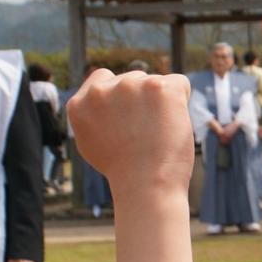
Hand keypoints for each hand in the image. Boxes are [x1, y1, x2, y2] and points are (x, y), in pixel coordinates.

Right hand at [68, 71, 197, 199]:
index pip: (104, 77)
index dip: (122, 97)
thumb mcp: (91, 141)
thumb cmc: (123, 170)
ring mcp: (130, 86)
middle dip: (143, 100)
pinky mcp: (159, 88)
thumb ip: (94, 114)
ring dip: (162, 102)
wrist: (145, 183)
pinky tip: (173, 123)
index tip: (130, 116)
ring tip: (157, 132)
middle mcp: (101, 90)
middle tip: (146, 132)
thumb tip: (102, 99)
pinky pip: (180, 83)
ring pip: (156, 82)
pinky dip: (182, 101)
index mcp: (80, 102)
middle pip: (133, 79)